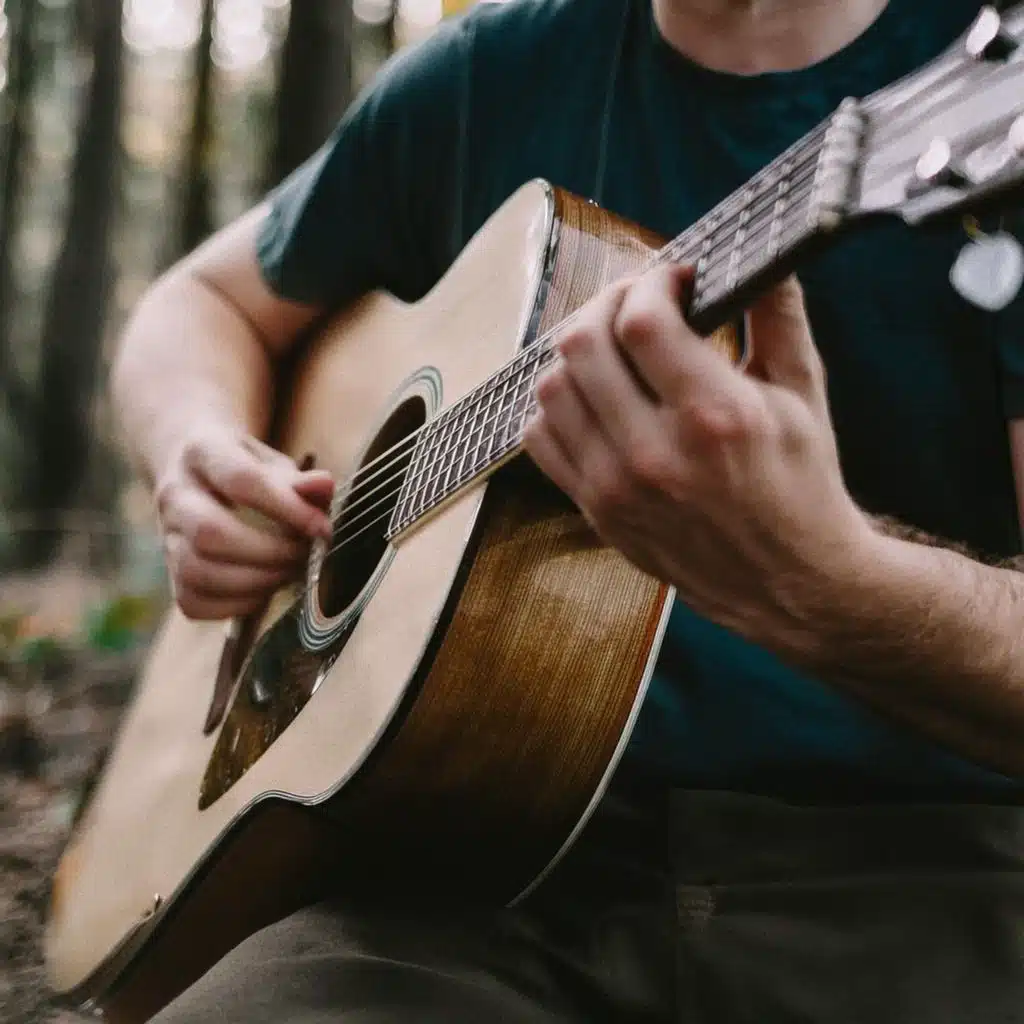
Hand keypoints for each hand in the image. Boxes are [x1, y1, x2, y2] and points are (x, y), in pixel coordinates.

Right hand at [154, 425, 334, 620]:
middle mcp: (175, 495)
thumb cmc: (244, 468)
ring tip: (288, 574)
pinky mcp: (170, 571)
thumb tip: (324, 486)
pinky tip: (263, 591)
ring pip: (197, 572)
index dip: (287, 509)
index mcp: (202, 453)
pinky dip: (235, 604)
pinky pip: (193, 601)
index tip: (322, 528)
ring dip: (254, 582)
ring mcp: (165, 535)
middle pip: (209, 533)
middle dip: (268, 553)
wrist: (193, 470)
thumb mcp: (272, 462)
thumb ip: (300, 481)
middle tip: (304, 556)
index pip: (241, 481)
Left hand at [522, 263, 875, 659]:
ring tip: (614, 348)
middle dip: (605, 303)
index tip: (673, 279)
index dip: (651, 281)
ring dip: (577, 353)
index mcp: (715, 416)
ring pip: (550, 388)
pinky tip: (593, 398)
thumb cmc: (802, 484)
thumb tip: (760, 251)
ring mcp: (616, 488)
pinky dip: (556, 406)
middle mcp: (655, 453)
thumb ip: (779, 316)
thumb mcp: (805, 396)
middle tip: (634, 302)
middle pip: (582, 344)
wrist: (787, 583)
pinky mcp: (596, 511)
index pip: (642, 320)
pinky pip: (540, 437)